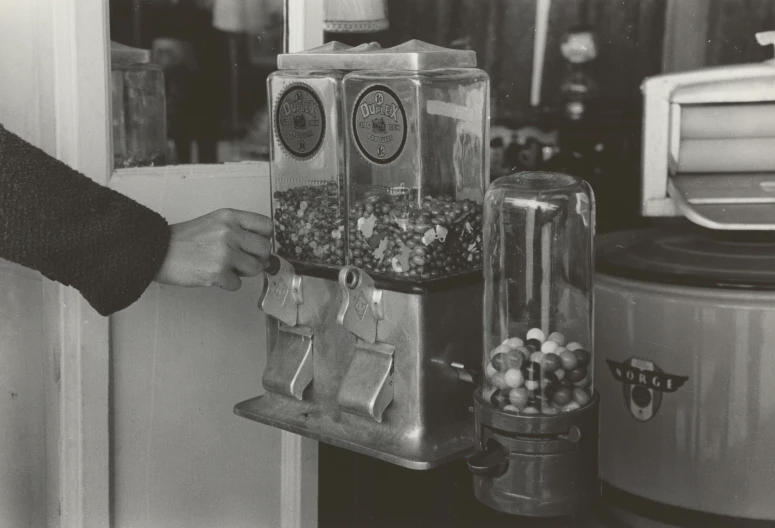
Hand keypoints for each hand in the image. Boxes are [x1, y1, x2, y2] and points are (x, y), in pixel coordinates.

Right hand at [154, 208, 272, 290]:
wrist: (157, 251)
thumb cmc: (184, 240)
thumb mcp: (214, 222)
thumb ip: (238, 230)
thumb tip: (262, 248)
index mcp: (230, 217)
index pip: (267, 226)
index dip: (265, 238)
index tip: (256, 244)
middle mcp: (230, 232)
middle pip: (265, 249)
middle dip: (257, 259)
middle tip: (242, 261)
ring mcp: (224, 253)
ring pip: (255, 268)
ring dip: (243, 273)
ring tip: (225, 268)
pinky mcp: (217, 273)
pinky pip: (237, 284)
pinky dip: (227, 283)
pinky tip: (213, 275)